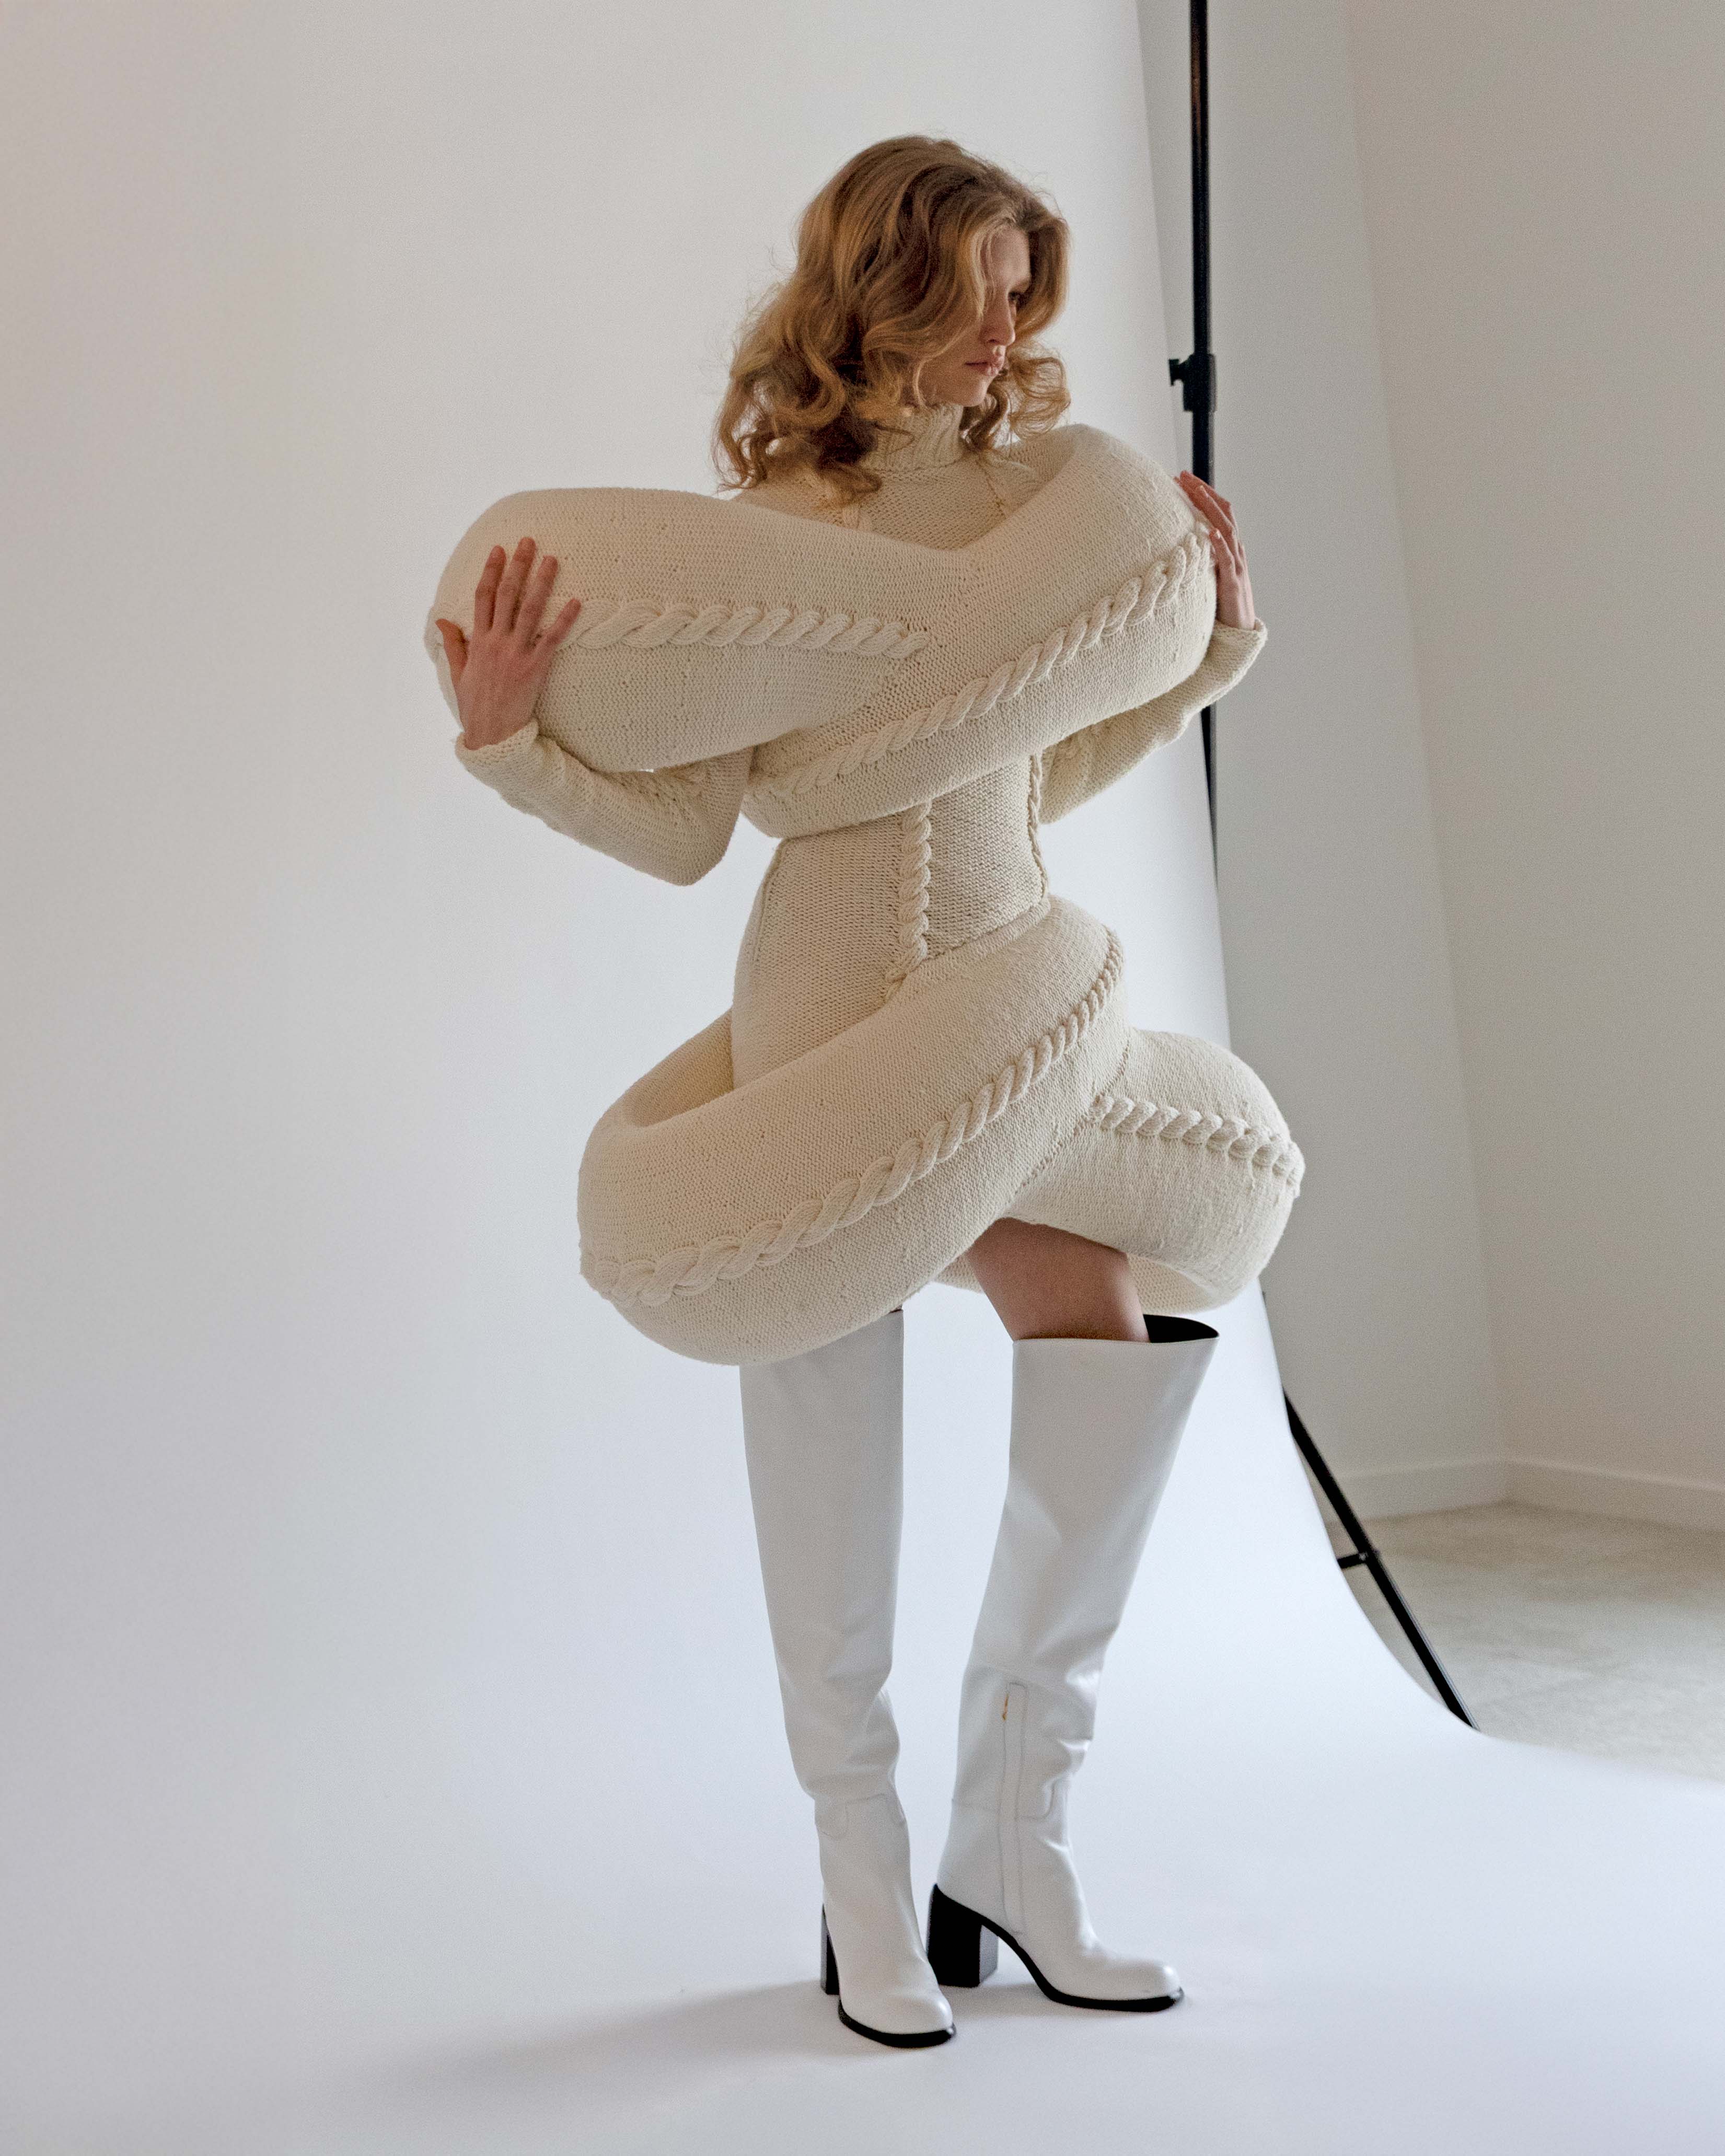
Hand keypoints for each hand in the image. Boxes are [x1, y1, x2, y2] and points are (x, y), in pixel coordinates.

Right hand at [435, 536, 582, 750]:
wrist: (492, 736)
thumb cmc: (475, 706)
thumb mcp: (458, 673)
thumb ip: (453, 644)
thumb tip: (441, 620)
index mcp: (478, 641)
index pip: (482, 597)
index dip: (490, 571)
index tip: (498, 550)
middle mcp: (496, 642)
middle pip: (506, 595)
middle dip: (517, 566)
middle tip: (528, 542)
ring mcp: (516, 654)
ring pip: (530, 610)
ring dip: (542, 583)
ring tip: (552, 560)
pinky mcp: (535, 668)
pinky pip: (552, 639)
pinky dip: (564, 619)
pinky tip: (576, 602)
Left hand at [1175, 472, 1254, 630]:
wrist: (1239, 630)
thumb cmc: (1222, 602)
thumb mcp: (1209, 572)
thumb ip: (1200, 555)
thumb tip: (1180, 541)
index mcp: (1229, 545)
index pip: (1218, 510)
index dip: (1202, 493)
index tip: (1182, 478)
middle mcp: (1235, 549)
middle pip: (1223, 511)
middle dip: (1204, 492)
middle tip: (1184, 475)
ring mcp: (1236, 564)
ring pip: (1227, 529)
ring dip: (1211, 509)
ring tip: (1197, 492)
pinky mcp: (1233, 581)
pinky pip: (1228, 559)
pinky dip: (1220, 544)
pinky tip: (1211, 532)